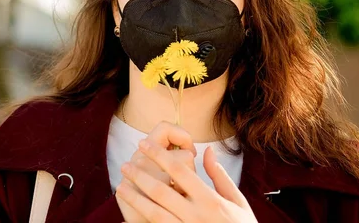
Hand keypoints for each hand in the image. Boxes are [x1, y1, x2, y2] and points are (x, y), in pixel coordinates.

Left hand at [117, 140, 256, 222]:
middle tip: (125, 165)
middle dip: (140, 176)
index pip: (179, 170)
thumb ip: (219, 175)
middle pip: (160, 190)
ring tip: (121, 186)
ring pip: (154, 212)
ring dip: (135, 198)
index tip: (144, 144)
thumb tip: (208, 150)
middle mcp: (196, 215)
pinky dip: (140, 221)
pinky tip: (128, 216)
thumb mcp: (237, 201)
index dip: (159, 154)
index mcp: (210, 200)